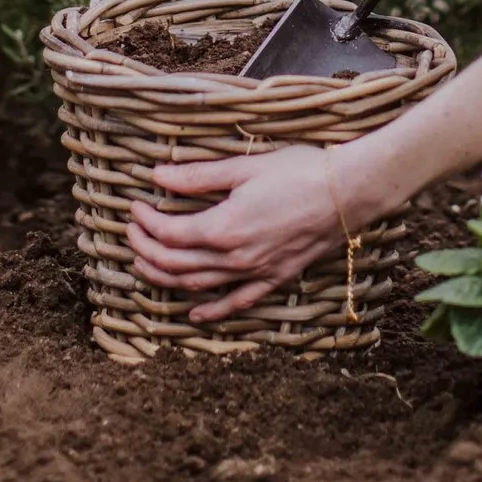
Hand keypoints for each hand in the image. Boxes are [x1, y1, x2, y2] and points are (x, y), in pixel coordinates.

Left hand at [128, 144, 374, 322]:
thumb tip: (157, 175)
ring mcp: (255, 272)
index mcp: (223, 227)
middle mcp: (234, 257)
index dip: (145, 222)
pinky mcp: (274, 279)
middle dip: (146, 249)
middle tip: (132, 232)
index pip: (168, 233)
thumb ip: (198, 176)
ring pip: (197, 286)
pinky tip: (194, 315)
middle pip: (175, 263)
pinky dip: (211, 312)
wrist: (349, 192)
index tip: (135, 206)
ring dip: (165, 278)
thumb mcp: (244, 166)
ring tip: (145, 265)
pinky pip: (236, 303)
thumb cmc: (300, 171)